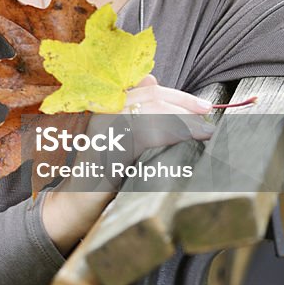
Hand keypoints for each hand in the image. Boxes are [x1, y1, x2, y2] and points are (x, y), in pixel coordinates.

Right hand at [41, 74, 213, 253]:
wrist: (75, 205)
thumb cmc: (101, 175)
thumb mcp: (121, 140)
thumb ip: (136, 115)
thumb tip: (152, 79)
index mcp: (107, 105)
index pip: (148, 90)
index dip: (179, 95)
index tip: (202, 105)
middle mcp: (104, 110)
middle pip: (152, 97)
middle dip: (185, 105)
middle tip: (208, 117)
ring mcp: (104, 126)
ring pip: (152, 111)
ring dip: (184, 120)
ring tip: (204, 131)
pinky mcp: (107, 145)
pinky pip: (146, 133)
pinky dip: (173, 133)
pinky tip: (189, 140)